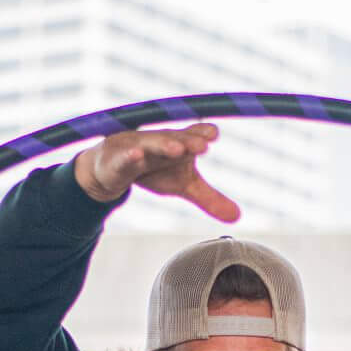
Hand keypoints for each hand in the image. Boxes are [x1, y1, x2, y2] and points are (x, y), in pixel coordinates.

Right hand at [73, 123, 239, 222]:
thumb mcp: (183, 185)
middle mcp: (160, 141)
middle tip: (203, 145)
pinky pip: (124, 157)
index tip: (213, 134)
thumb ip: (209, 198)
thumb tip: (238, 217)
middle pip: (175, 138)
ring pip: (151, 144)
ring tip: (177, 149)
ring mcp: (137, 147)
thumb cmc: (154, 170)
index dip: (201, 133)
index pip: (193, 136)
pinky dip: (130, 156)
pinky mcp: (117, 159)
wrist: (112, 168)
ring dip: (163, 145)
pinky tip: (137, 155)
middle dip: (188, 140)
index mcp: (178, 145)